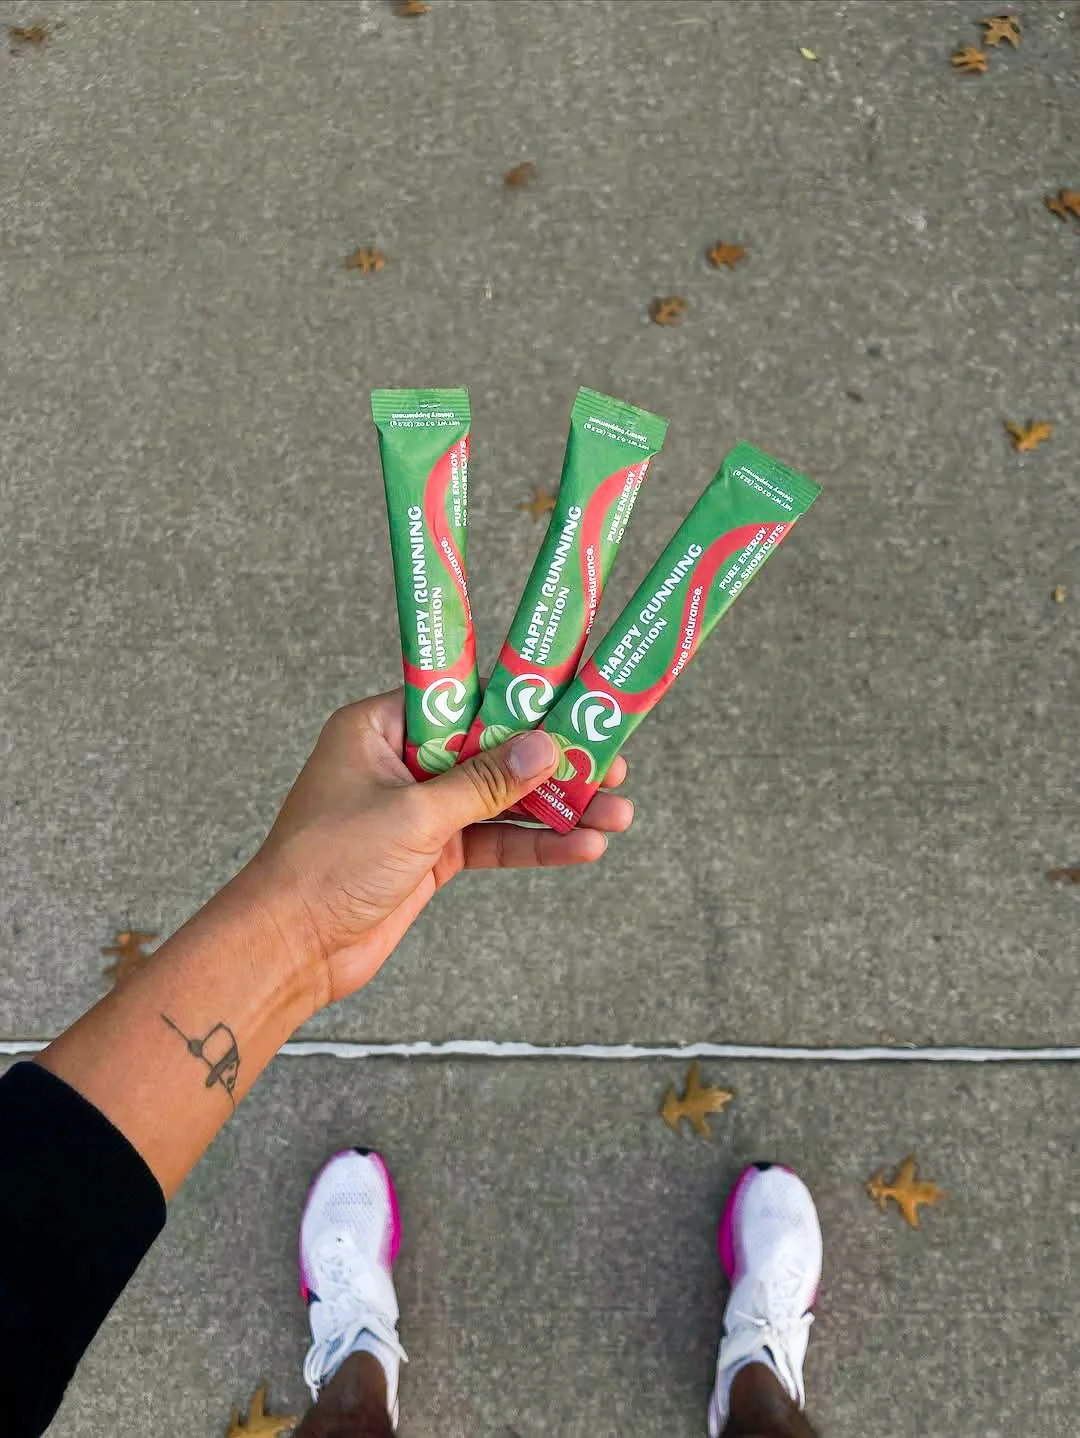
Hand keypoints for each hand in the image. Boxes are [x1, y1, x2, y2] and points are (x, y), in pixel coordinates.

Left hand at [248, 688, 632, 1006]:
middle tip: (611, 760)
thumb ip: (483, 782)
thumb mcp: (413, 814)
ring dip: (557, 808)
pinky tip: (583, 846)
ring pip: (501, 799)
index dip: (518, 698)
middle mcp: (402, 762)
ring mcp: (420, 810)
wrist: (291, 948)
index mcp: (379, 728)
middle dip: (552, 761)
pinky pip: (494, 841)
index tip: (572, 695)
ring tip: (618, 812)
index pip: (461, 697)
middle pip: (491, 749)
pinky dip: (535, 845)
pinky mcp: (433, 854)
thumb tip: (543, 748)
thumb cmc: (325, 865)